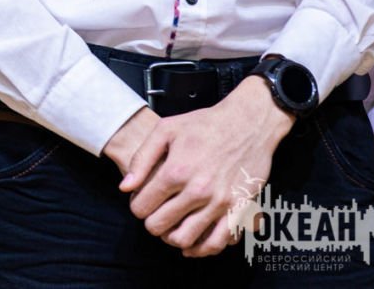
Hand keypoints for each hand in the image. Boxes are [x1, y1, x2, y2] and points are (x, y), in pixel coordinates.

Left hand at [116, 77, 292, 256]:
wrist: (247, 124)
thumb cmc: (204, 124)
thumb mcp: (165, 130)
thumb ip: (141, 159)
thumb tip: (125, 187)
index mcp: (176, 171)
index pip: (143, 206)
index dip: (137, 207)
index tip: (141, 203)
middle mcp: (197, 191)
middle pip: (161, 225)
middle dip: (152, 223)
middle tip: (154, 216)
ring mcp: (220, 203)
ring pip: (187, 239)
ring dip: (173, 238)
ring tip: (170, 229)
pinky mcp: (240, 209)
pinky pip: (219, 241)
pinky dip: (203, 249)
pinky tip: (193, 245)